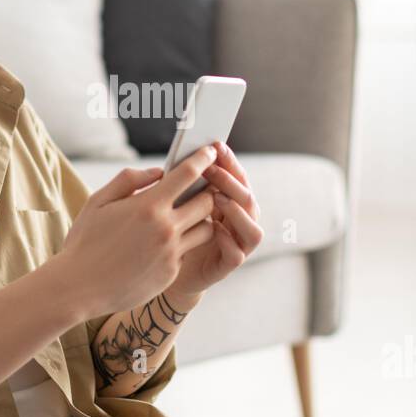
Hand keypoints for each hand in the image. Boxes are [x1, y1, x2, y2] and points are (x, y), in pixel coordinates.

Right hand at [57, 146, 218, 320]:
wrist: (79, 288)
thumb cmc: (85, 242)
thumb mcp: (98, 201)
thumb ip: (128, 180)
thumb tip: (158, 172)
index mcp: (148, 206)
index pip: (188, 174)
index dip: (204, 158)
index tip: (211, 151)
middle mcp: (165, 229)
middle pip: (207, 201)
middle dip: (209, 190)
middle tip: (205, 184)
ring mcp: (171, 253)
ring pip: (207, 228)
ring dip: (202, 218)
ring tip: (189, 213)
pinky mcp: (171, 273)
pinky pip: (189, 251)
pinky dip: (184, 242)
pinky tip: (167, 241)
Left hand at [165, 140, 262, 301]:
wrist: (162, 270)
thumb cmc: (169, 232)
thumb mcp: (176, 204)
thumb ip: (184, 184)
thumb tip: (183, 157)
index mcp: (229, 204)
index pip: (238, 179)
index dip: (230, 162)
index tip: (216, 145)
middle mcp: (238, 223)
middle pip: (248, 199)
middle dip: (231, 181)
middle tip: (211, 169)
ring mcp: (236, 246)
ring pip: (253, 228)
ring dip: (238, 211)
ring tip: (217, 198)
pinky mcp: (225, 266)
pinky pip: (237, 254)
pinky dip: (229, 241)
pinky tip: (215, 229)